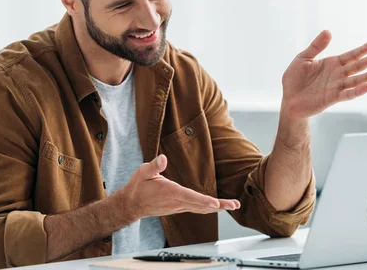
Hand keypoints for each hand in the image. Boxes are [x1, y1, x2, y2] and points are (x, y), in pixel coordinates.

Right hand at [122, 154, 239, 219]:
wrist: (132, 204)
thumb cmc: (138, 186)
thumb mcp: (143, 172)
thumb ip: (154, 165)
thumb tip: (163, 158)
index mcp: (170, 192)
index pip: (189, 197)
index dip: (203, 200)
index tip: (216, 203)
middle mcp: (177, 202)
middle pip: (201, 205)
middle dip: (219, 205)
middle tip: (234, 204)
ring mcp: (179, 207)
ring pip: (201, 209)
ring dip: (218, 207)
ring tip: (233, 205)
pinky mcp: (179, 208)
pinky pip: (197, 209)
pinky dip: (209, 208)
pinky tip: (218, 207)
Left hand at [281, 30, 366, 118]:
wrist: (288, 99)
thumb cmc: (294, 79)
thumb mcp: (303, 58)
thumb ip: (316, 46)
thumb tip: (328, 31)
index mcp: (332, 63)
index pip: (351, 55)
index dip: (363, 50)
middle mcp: (337, 74)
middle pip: (357, 66)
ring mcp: (336, 86)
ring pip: (356, 80)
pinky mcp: (332, 98)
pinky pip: (347, 94)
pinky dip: (358, 91)